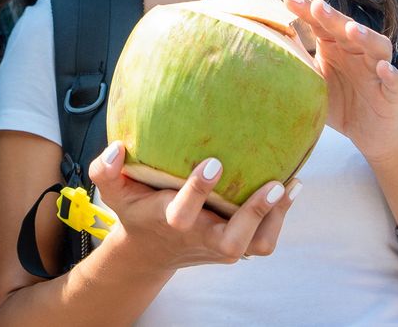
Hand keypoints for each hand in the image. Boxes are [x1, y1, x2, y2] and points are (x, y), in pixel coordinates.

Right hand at [87, 141, 298, 273]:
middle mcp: (199, 237)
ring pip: (255, 244)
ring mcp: (220, 246)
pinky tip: (292, 187)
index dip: (199, 189)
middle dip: (253, 213)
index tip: (213, 162)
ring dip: (275, 217)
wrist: (151, 251)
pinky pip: (264, 241)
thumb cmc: (137, 210)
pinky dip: (281, 217)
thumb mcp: (114, 192)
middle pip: (231, 240)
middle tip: (274, 183)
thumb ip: (105, 170)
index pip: (183, 211)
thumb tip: (116, 147)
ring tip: (289, 184)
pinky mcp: (236, 247)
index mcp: (169, 219)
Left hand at [283, 0, 397, 163]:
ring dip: (366, 37)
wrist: (368, 134)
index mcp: (337, 47)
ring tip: (352, 30)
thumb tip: (265, 45)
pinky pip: (395, 82)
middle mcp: (358, 53)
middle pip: (348, 29)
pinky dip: (392, 73)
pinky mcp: (391, 94)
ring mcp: (377, 71)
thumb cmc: (340, 102)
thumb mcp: (314, 81)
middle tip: (317, 6)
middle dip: (333, 17)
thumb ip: (298, 62)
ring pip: (377, 47)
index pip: (322, 24)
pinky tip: (384, 68)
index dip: (308, 11)